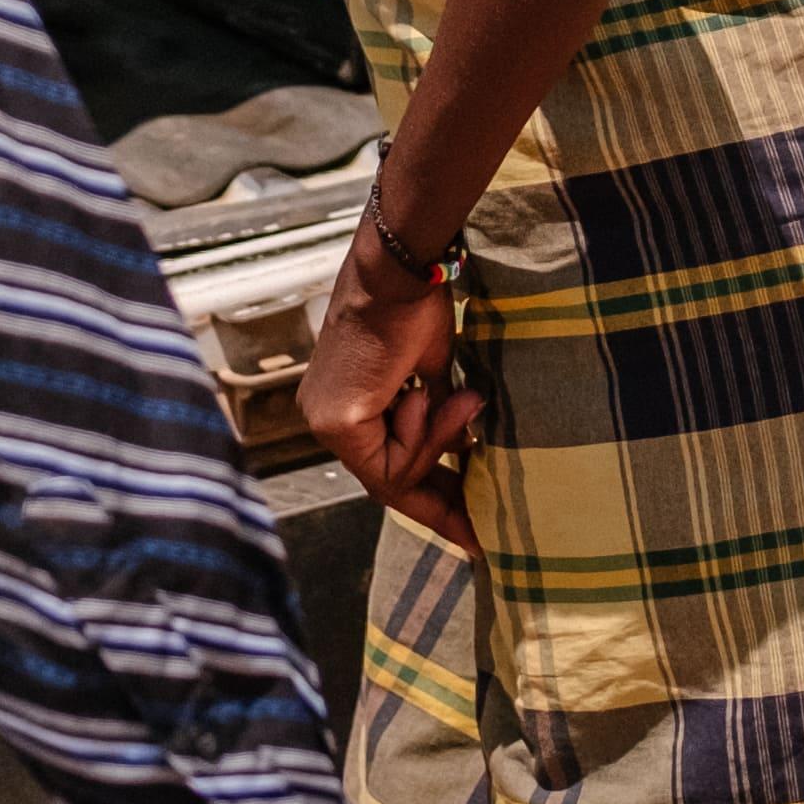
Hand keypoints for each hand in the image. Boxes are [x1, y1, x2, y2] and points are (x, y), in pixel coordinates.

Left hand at [300, 236, 484, 555]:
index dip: (432, 501)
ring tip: (466, 401)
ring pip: (392, 472)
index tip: (470, 531)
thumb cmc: (414, 304)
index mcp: (340, 405)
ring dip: (436, 441)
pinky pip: (391, 457)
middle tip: (479, 532)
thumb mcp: (432, 372)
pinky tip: (430, 394)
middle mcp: (323, 418)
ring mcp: (326, 422)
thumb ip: (438, 416)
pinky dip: (422, 433)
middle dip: (440, 500)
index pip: (386, 468)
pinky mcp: (338, 420)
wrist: (400, 272)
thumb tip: (462, 450)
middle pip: (388, 480)